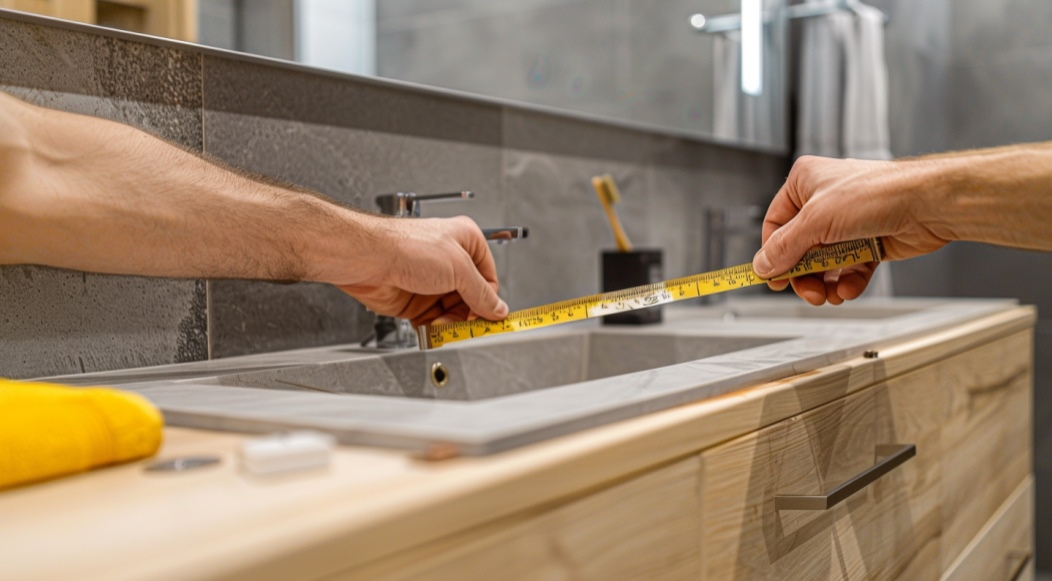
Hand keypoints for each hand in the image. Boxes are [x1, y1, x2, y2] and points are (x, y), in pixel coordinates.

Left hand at [336, 215, 508, 327]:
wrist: (368, 260)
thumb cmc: (406, 247)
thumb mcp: (458, 268)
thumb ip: (481, 293)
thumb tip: (498, 309)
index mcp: (465, 242)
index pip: (488, 279)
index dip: (489, 299)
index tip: (489, 317)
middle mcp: (449, 261)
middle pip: (471, 299)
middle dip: (469, 315)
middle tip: (468, 327)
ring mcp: (432, 282)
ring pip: (453, 313)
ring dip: (450, 323)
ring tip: (443, 325)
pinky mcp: (417, 300)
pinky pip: (434, 321)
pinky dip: (435, 329)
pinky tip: (432, 329)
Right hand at [752, 155, 950, 304]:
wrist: (929, 204)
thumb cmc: (880, 193)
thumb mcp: (817, 220)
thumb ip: (785, 246)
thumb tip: (764, 265)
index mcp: (805, 183)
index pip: (775, 225)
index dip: (773, 254)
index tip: (772, 277)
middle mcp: (824, 202)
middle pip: (798, 249)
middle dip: (803, 275)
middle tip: (807, 291)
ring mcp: (847, 223)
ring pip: (823, 263)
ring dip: (824, 283)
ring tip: (829, 294)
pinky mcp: (867, 242)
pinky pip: (848, 268)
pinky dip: (847, 282)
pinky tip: (848, 288)